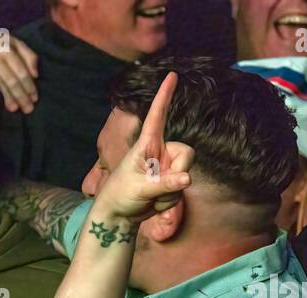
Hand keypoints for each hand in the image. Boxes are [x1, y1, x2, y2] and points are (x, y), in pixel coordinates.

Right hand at [0, 25, 39, 113]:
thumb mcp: (13, 41)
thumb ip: (27, 55)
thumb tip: (36, 75)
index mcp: (7, 48)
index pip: (21, 70)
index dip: (28, 85)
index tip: (34, 98)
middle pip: (11, 79)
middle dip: (21, 95)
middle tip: (28, 109)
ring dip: (9, 98)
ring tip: (15, 109)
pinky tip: (1, 105)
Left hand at [93, 72, 193, 223]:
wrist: (118, 215)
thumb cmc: (120, 194)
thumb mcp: (140, 188)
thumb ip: (165, 183)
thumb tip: (188, 179)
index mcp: (147, 144)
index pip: (157, 116)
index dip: (164, 96)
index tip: (171, 74)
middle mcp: (160, 151)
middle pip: (187, 154)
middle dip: (177, 172)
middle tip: (157, 187)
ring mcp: (167, 167)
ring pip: (185, 175)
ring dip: (170, 192)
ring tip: (150, 196)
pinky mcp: (171, 182)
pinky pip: (181, 189)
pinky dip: (169, 200)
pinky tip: (154, 202)